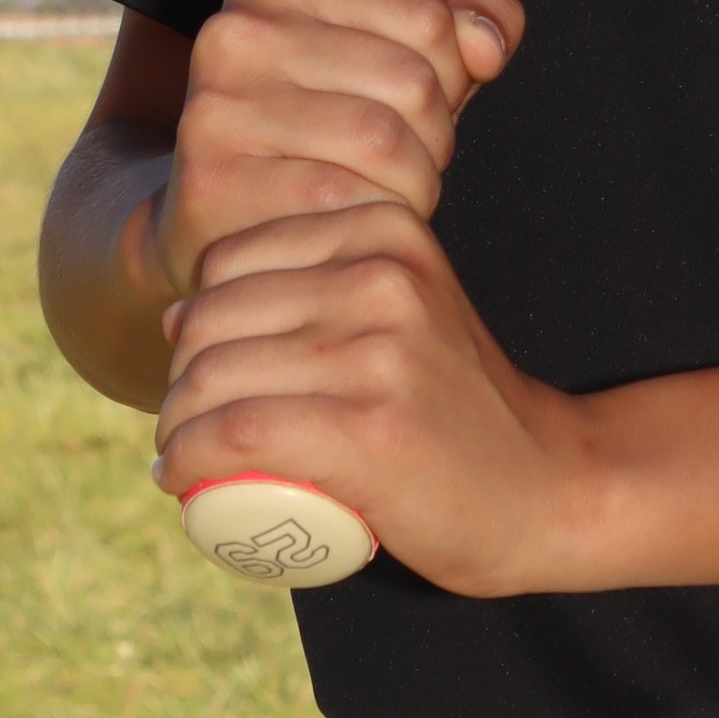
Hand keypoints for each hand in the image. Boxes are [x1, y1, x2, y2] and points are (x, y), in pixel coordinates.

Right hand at [147, 0, 523, 301]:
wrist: (213, 223)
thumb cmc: (317, 134)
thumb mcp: (389, 63)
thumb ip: (458, 33)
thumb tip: (488, 41)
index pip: (426, 16)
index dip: (451, 73)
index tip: (415, 104)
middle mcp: (235, 31)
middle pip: (412, 81)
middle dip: (435, 136)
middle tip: (406, 162)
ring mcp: (218, 107)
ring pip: (386, 144)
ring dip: (413, 186)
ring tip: (385, 193)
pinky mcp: (214, 183)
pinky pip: (345, 204)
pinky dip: (371, 223)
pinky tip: (349, 226)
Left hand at [153, 199, 608, 599]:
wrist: (544, 488)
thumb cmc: (452, 411)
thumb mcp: (403, 311)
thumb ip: (328, 282)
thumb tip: (177, 315)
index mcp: (386, 229)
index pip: (228, 260)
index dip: (191, 323)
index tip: (202, 381)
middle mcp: (385, 274)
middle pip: (212, 319)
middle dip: (176, 382)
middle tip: (192, 432)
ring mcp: (381, 349)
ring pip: (212, 377)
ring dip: (174, 428)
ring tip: (183, 458)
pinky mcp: (370, 426)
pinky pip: (235, 432)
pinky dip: (187, 459)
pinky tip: (178, 477)